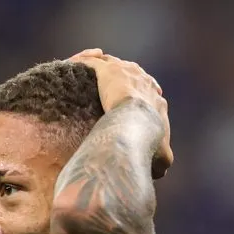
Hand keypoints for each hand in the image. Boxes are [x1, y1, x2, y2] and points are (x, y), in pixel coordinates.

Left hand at [67, 49, 173, 178]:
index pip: (150, 93)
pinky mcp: (108, 71)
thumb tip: (160, 171)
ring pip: (112, 63)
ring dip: (102, 65)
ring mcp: (126, 74)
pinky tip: (72, 66)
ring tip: (89, 71)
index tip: (135, 101)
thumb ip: (161, 161)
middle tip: (110, 82)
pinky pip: (92, 62)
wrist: (135, 127)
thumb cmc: (147, 144)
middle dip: (123, 76)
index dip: (142, 95)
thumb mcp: (161, 158)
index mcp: (156, 101)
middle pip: (132, 74)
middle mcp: (144, 83)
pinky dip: (83, 62)